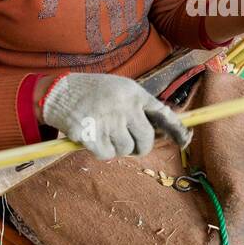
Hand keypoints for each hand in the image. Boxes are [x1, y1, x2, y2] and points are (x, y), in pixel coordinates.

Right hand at [41, 73, 190, 159]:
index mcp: (133, 93)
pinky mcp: (91, 135)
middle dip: (140, 147)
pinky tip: (93, 139)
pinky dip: (102, 152)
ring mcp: (108, 121)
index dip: (176, 129)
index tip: (186, 140)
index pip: (162, 113)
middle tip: (130, 145)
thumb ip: (139, 106)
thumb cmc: (92, 92)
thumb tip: (163, 130)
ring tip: (105, 134)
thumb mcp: (120, 89)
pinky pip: (107, 155)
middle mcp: (124, 106)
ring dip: (118, 148)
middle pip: (146, 139)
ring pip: (126, 149)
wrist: (58, 92)